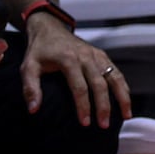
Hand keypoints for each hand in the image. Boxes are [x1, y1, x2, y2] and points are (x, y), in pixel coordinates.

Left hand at [23, 12, 129, 127]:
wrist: (50, 28)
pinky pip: (116, 72)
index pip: (80, 87)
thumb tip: (34, 110)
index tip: (84, 123)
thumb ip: (30, 88)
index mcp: (69, 60)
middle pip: (100, 84)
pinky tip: (125, 100)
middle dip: (104, 106)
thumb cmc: (39, 51)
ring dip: (122, 96)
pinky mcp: (102, 55)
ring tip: (126, 115)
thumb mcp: (28, 67)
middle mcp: (86, 57)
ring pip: (114, 77)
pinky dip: (123, 86)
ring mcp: (97, 55)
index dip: (83, 106)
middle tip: (104, 125)